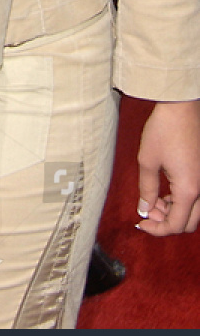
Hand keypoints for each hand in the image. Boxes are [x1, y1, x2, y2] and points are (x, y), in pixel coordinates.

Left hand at [136, 100, 199, 234]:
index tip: (141, 223)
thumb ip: (146, 190)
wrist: (181, 106)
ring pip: (194, 211)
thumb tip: (144, 211)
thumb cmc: (163, 130)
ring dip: (174, 211)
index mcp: (189, 190)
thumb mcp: (147, 161)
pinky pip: (196, 197)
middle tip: (148, 210)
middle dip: (167, 222)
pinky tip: (165, 190)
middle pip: (189, 223)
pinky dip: (181, 200)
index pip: (176, 225)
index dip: (157, 229)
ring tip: (154, 198)